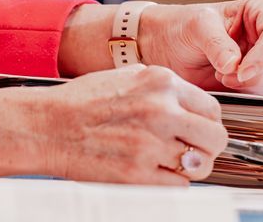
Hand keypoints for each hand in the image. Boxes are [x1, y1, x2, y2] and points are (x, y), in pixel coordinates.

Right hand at [38, 66, 226, 183]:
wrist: (46, 126)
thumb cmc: (80, 102)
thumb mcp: (124, 78)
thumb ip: (161, 90)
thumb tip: (193, 109)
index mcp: (159, 82)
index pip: (213, 108)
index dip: (207, 123)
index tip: (198, 130)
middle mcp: (160, 110)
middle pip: (216, 138)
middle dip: (207, 147)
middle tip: (191, 150)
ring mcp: (151, 143)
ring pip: (201, 165)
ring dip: (190, 167)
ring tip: (166, 160)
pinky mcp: (140, 173)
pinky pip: (180, 185)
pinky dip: (169, 181)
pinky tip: (149, 169)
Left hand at [140, 0, 262, 93]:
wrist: (168, 48)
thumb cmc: (182, 27)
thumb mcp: (196, 27)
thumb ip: (216, 43)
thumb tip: (234, 64)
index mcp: (261, 8)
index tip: (242, 69)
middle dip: (260, 74)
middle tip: (227, 77)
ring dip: (255, 85)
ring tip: (222, 77)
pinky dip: (253, 94)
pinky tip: (229, 84)